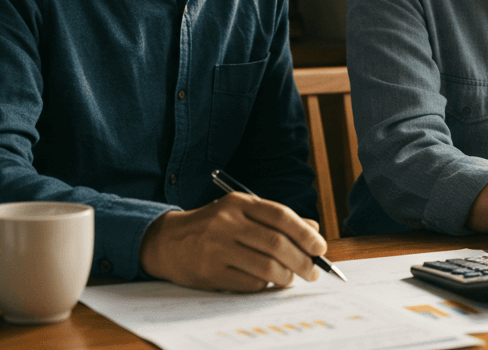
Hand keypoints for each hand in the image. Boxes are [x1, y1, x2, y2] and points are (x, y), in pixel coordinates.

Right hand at [139, 192, 326, 290]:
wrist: (167, 241)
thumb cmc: (213, 226)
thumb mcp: (241, 213)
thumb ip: (276, 219)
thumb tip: (313, 230)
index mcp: (238, 203)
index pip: (281, 216)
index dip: (305, 233)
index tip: (320, 247)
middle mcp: (227, 222)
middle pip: (276, 243)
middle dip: (302, 260)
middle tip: (313, 271)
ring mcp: (217, 247)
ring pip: (266, 266)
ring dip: (286, 276)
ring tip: (291, 278)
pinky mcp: (210, 272)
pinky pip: (250, 282)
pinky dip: (265, 284)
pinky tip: (266, 281)